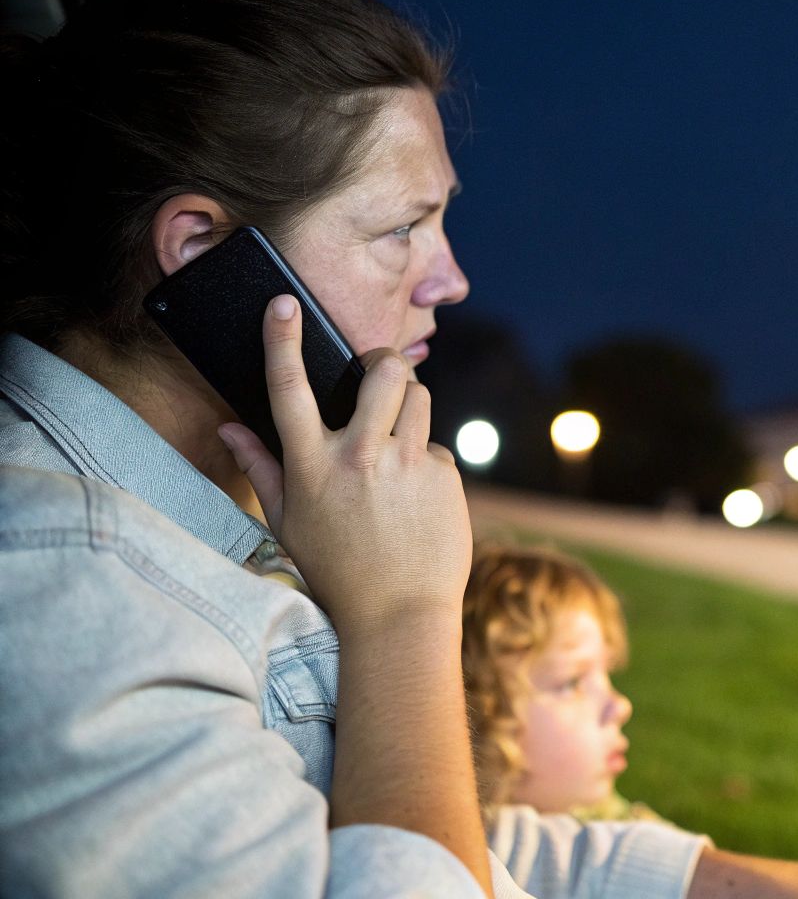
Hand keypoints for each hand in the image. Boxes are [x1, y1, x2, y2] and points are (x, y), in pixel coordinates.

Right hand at [218, 294, 470, 633]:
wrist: (399, 616)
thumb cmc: (336, 569)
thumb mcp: (287, 522)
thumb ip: (261, 468)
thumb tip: (228, 429)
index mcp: (313, 466)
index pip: (288, 389)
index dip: (282, 340)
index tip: (283, 304)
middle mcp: (361, 457)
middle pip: (384, 371)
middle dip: (383, 361)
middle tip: (376, 375)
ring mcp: (409, 464)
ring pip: (419, 395)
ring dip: (406, 402)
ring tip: (394, 436)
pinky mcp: (446, 476)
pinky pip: (435, 444)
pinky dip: (424, 457)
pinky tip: (414, 494)